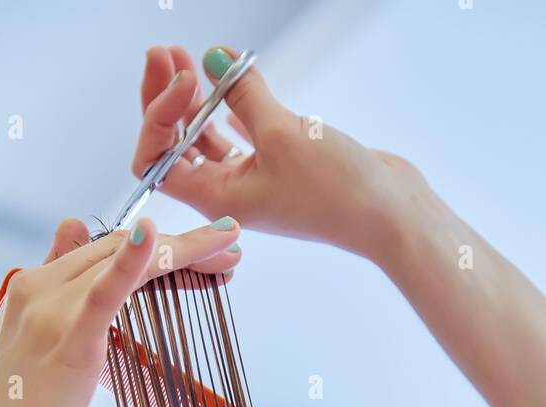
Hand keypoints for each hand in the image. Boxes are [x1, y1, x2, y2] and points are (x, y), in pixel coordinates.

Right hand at [0, 214, 241, 406]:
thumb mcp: (34, 343)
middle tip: (229, 244)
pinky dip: (132, 262)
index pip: (101, 247)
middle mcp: (36, 288)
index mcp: (29, 287)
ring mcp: (49, 311)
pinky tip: (156, 240)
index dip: (153, 241)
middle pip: (117, 246)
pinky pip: (106, 292)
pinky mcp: (69, 341)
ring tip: (228, 249)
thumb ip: (56, 291)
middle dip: (180, 242)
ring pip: (122, 261)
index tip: (200, 247)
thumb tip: (71, 229)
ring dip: (183, 249)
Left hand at [132, 43, 424, 260]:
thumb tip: (214, 58)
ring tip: (192, 58)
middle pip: (176, 145)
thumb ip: (243, 94)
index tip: (184, 78)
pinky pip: (240, 136)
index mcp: (217, 198)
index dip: (158, 115)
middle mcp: (228, 193)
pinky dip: (230, 109)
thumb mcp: (282, 133)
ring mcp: (253, 180)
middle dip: (166, 99)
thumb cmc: (337, 191)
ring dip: (195, 100)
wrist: (387, 216)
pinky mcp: (278, 167)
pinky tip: (229, 84)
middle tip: (166, 52)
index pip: (158, 159)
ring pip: (206, 139)